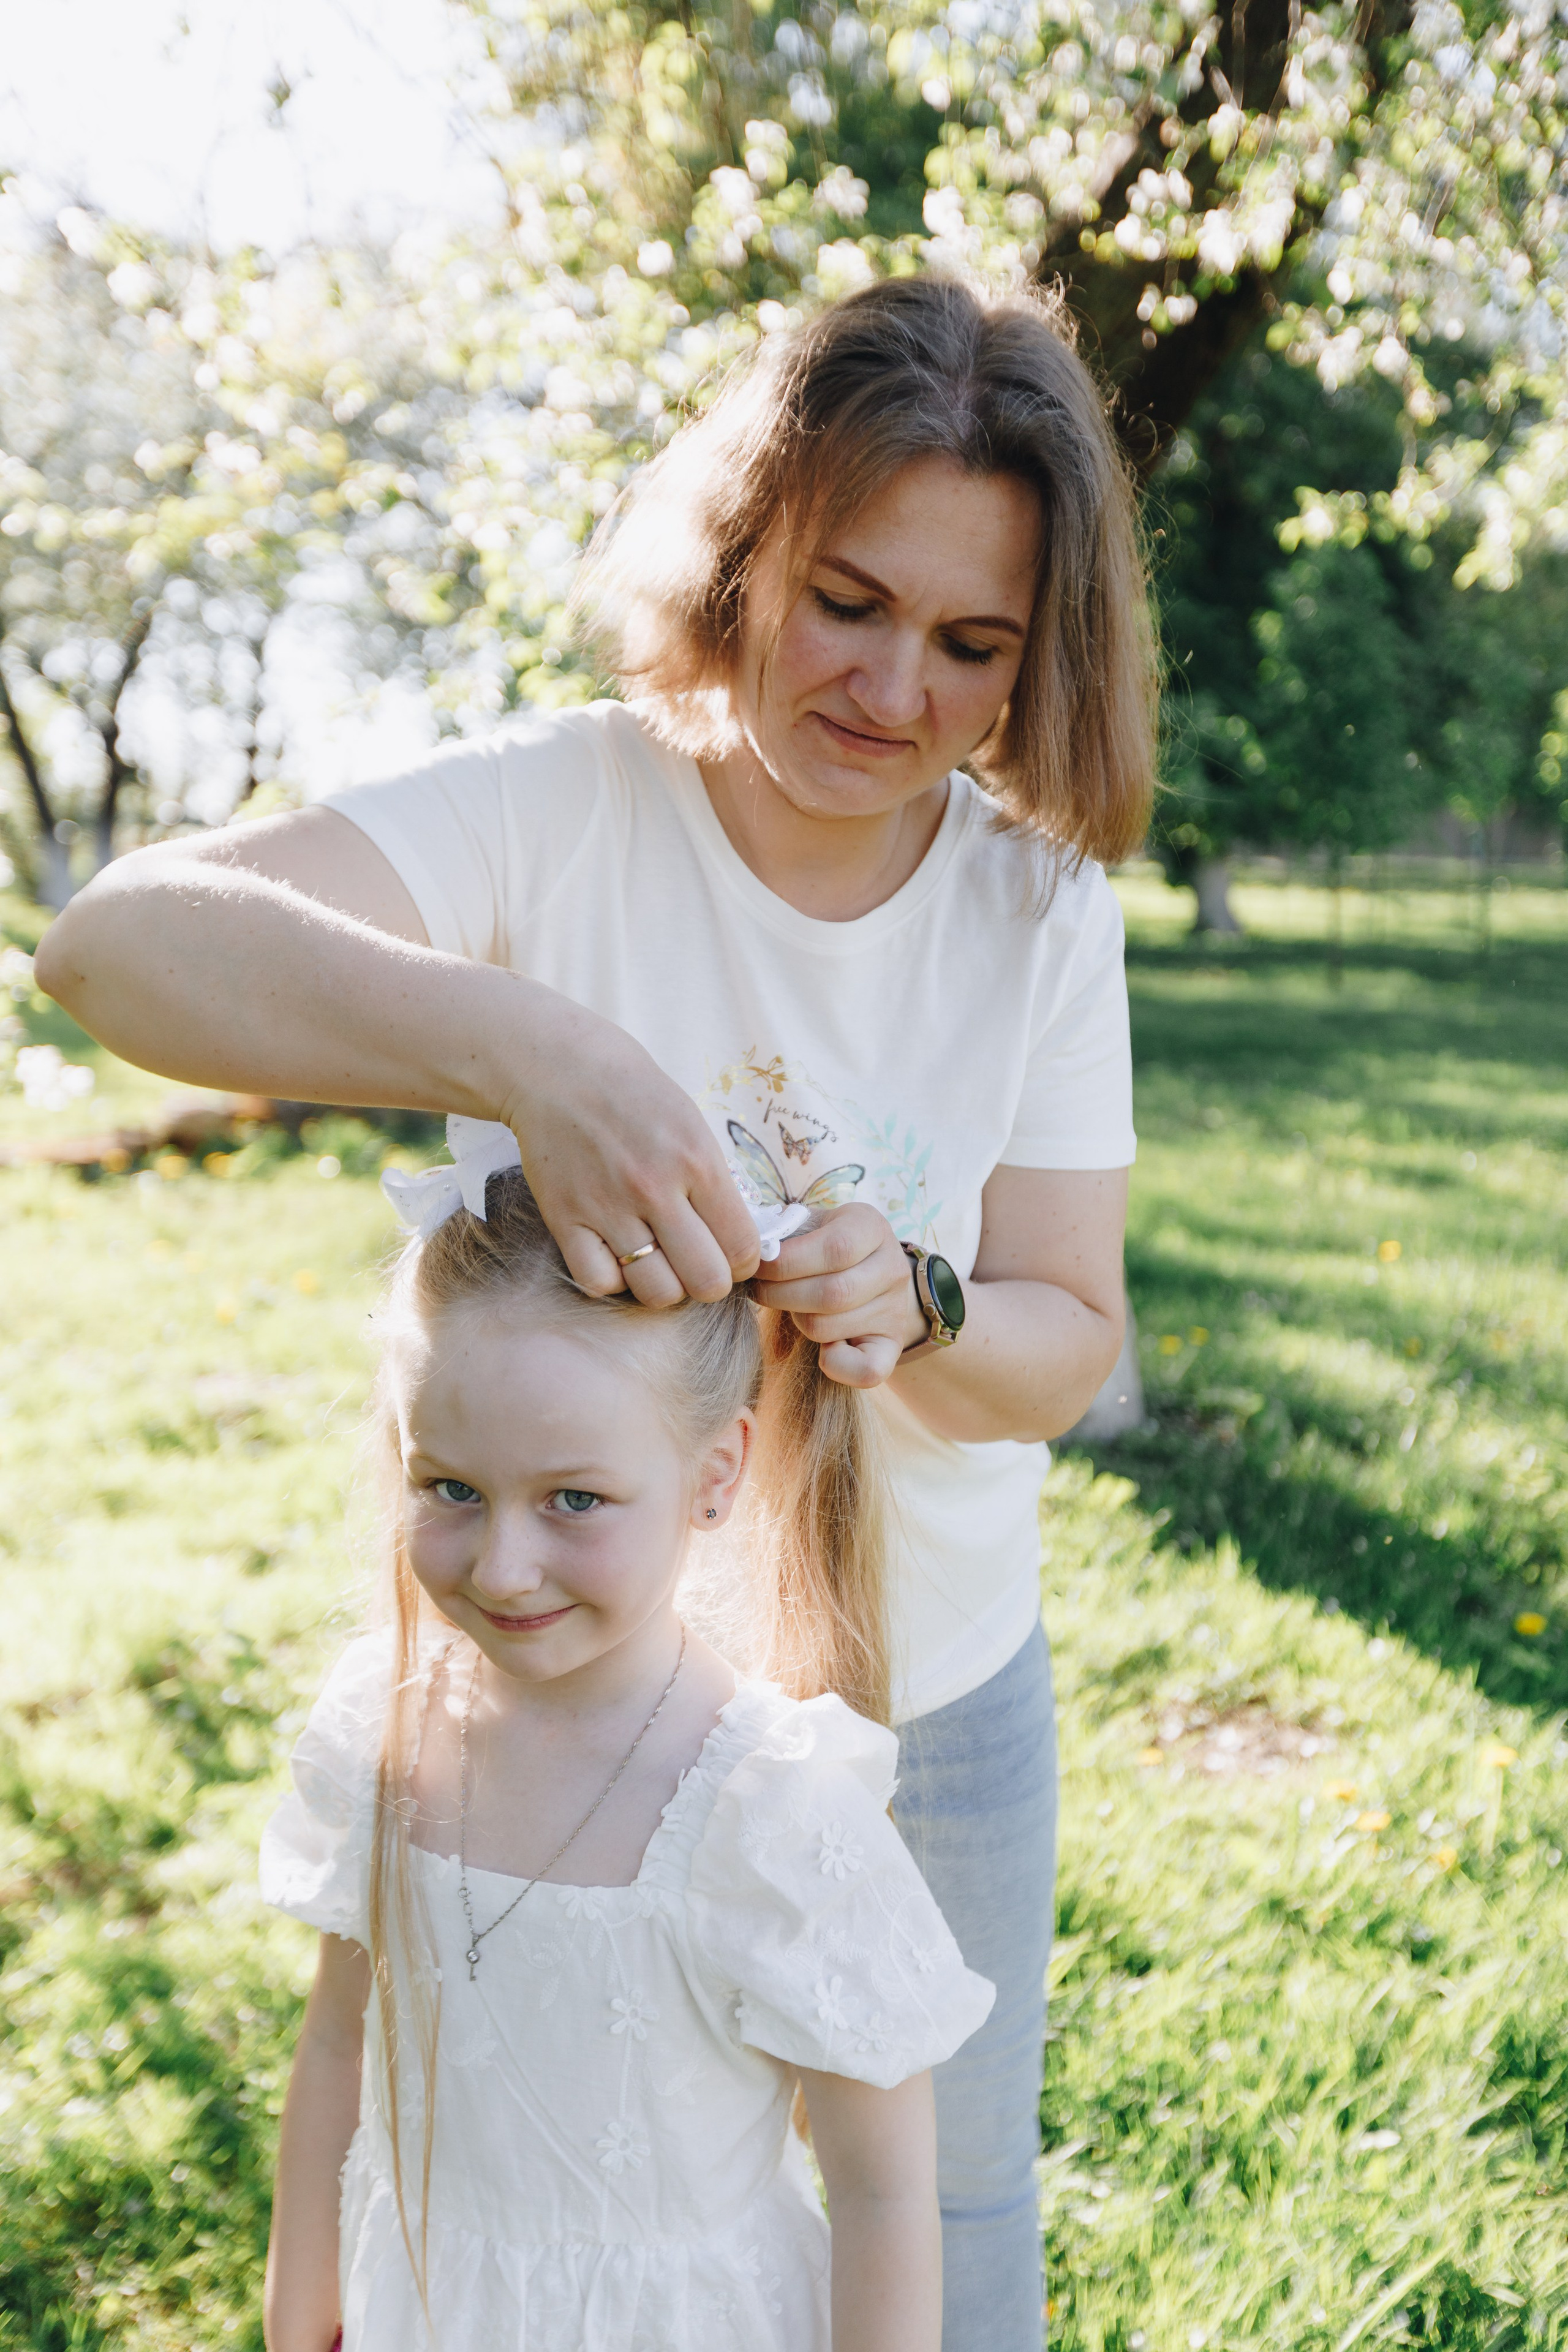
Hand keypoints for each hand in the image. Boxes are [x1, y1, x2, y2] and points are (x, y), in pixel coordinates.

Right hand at [497, 990, 760, 1305]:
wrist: (558, 1069)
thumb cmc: (634, 1094)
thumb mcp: (692, 1126)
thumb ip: (715, 1183)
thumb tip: (738, 1242)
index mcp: (696, 1161)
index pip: (742, 1246)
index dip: (743, 1263)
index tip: (731, 1256)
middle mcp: (655, 1189)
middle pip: (705, 1281)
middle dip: (709, 1283)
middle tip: (697, 1265)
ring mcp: (607, 1207)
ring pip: (655, 1291)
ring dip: (664, 1286)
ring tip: (658, 1263)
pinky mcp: (565, 1218)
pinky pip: (599, 1282)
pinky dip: (612, 1279)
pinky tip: (616, 1257)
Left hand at [751, 1204, 927, 1386]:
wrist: (869, 1275)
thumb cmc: (822, 1249)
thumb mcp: (811, 1228)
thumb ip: (785, 1234)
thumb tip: (752, 1251)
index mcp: (871, 1227)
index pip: (836, 1248)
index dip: (788, 1262)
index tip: (758, 1267)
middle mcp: (892, 1267)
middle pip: (833, 1293)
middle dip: (781, 1295)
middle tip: (759, 1291)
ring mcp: (895, 1309)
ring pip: (831, 1327)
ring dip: (798, 1322)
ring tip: (789, 1308)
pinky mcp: (892, 1345)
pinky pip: (868, 1370)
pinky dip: (836, 1366)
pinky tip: (821, 1349)